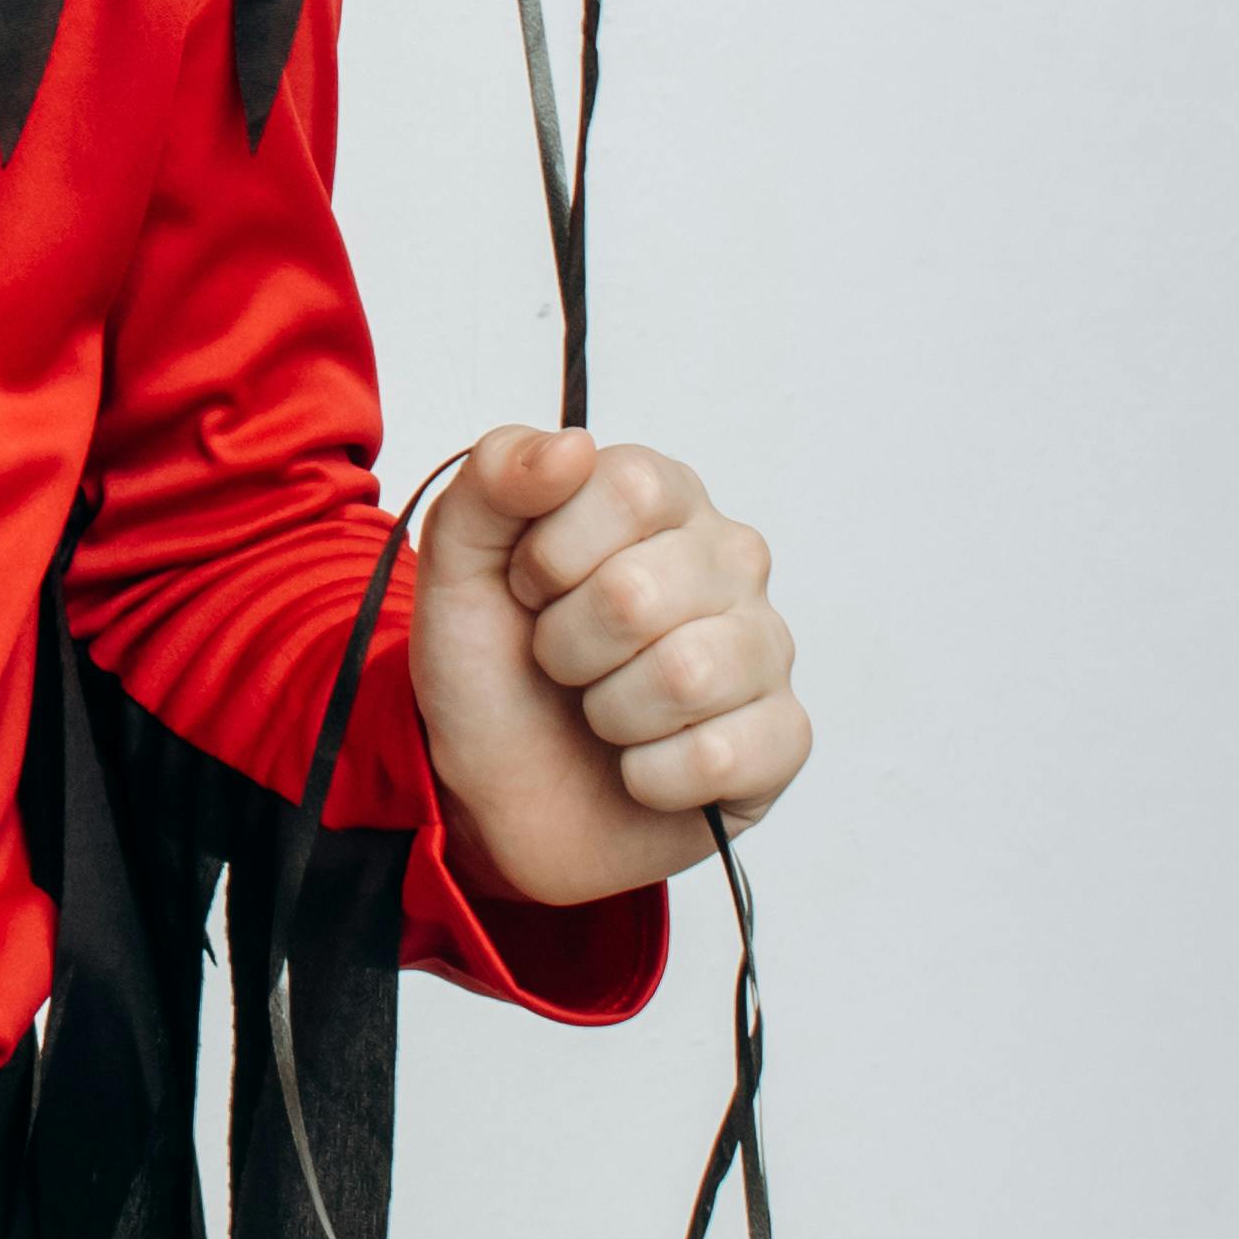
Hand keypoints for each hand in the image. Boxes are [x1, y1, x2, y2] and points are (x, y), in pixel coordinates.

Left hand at [407, 427, 807, 909]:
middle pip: (640, 592)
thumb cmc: (491, 668)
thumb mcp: (456, 563)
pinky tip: (640, 765)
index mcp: (662, 496)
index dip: (552, 553)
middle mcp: (729, 560)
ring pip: (685, 676)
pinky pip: (720, 756)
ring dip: (608, 712)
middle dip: (567, 645)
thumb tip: (572, 446)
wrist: (498, 792)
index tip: (527, 588)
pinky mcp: (782, 739)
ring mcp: (765, 647)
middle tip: (560, 661)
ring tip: (599, 710)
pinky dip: (651, 775)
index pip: (630, 487)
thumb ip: (495, 476)